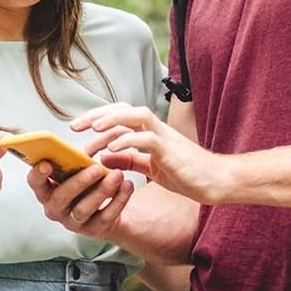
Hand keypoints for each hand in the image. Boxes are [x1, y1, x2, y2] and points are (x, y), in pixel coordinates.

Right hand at [27, 161, 134, 240]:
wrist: (106, 206)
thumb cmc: (86, 182)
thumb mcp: (76, 169)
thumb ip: (72, 160)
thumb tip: (76, 149)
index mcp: (47, 190)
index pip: (35, 183)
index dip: (38, 174)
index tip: (47, 163)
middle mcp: (56, 209)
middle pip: (61, 198)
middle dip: (78, 182)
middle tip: (96, 168)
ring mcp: (74, 222)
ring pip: (84, 209)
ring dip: (102, 190)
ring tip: (117, 175)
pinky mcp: (94, 230)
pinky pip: (106, 216)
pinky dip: (119, 200)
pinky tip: (127, 185)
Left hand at [71, 102, 221, 204]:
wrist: (215, 182)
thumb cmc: (186, 174)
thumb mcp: (151, 167)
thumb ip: (129, 160)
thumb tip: (104, 157)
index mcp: (150, 131)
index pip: (120, 114)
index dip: (98, 117)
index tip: (77, 127)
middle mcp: (155, 128)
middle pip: (123, 109)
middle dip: (97, 115)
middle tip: (74, 126)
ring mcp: (163, 136)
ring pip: (134, 117)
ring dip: (110, 123)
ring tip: (91, 135)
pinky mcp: (170, 149)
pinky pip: (145, 138)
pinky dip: (127, 141)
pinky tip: (111, 151)